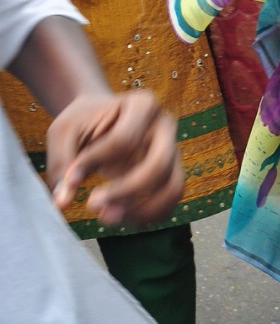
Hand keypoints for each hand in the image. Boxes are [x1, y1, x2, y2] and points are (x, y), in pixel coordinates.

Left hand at [47, 91, 182, 226]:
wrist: (99, 119)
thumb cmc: (82, 123)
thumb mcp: (64, 133)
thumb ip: (63, 164)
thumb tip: (63, 202)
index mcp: (143, 105)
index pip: (123, 140)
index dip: (94, 164)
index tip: (69, 179)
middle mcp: (165, 127)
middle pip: (159, 165)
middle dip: (126, 192)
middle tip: (92, 205)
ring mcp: (173, 151)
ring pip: (172, 188)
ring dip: (141, 211)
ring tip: (107, 218)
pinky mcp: (171, 173)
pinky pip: (171, 202)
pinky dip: (149, 217)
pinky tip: (121, 218)